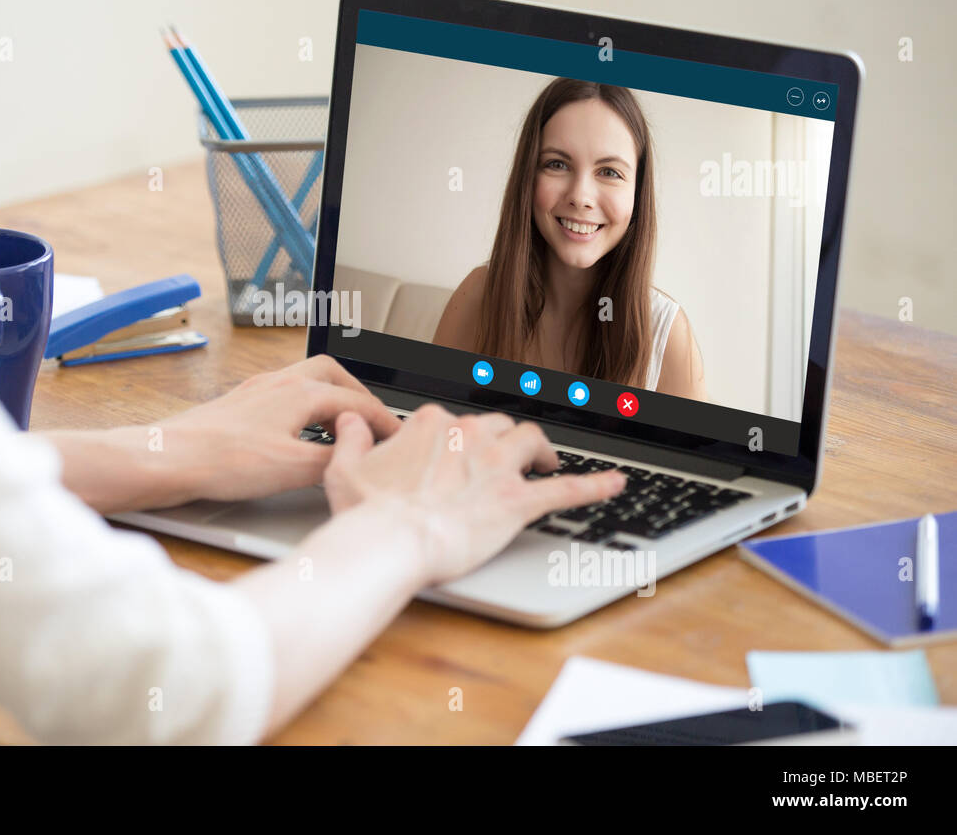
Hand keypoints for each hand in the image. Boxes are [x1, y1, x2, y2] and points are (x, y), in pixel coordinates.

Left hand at [148, 354, 401, 504]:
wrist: (168, 458)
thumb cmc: (223, 460)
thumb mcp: (293, 468)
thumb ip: (334, 460)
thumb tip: (357, 459)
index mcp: (299, 392)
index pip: (356, 401)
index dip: (383, 420)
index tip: (398, 436)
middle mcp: (278, 383)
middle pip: (331, 375)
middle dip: (358, 396)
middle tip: (373, 422)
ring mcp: (256, 392)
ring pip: (306, 382)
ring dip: (330, 399)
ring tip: (341, 426)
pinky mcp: (238, 407)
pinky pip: (284, 396)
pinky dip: (304, 409)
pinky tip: (299, 434)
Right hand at [322, 403, 626, 585]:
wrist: (391, 541)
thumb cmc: (366, 513)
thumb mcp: (343, 469)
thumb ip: (349, 438)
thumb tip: (349, 419)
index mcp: (431, 426)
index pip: (452, 422)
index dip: (456, 439)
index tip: (454, 454)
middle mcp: (468, 435)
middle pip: (495, 426)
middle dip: (502, 439)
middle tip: (505, 458)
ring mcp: (497, 466)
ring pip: (531, 441)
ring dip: (540, 449)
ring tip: (545, 462)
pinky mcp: (518, 501)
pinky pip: (568, 489)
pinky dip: (596, 485)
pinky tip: (616, 484)